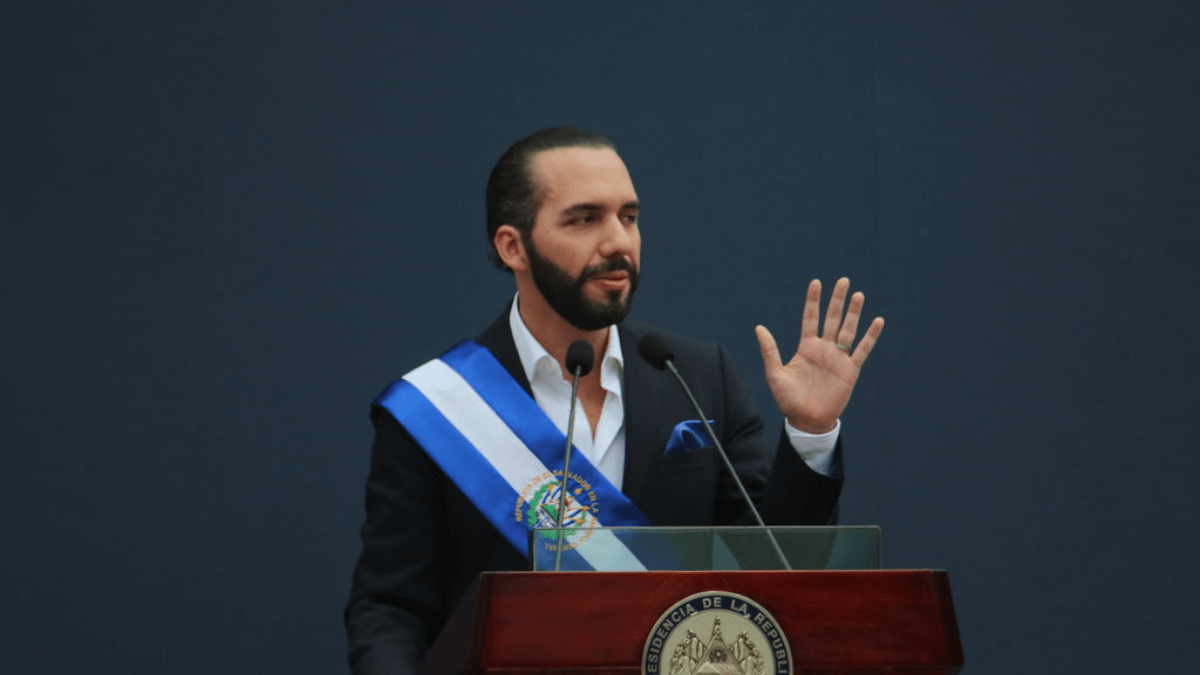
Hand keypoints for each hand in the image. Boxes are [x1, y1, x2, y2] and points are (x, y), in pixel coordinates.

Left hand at [754, 278, 883, 433]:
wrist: (806, 420)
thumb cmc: (788, 400)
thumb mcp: (775, 374)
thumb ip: (770, 350)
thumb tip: (759, 327)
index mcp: (806, 347)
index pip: (810, 318)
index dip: (813, 300)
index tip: (816, 282)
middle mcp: (823, 349)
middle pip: (832, 318)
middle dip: (837, 300)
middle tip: (843, 280)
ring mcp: (838, 358)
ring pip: (848, 330)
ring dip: (854, 312)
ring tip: (858, 294)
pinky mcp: (850, 370)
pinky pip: (862, 350)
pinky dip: (870, 336)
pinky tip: (877, 321)